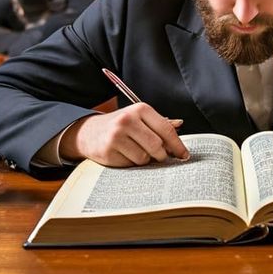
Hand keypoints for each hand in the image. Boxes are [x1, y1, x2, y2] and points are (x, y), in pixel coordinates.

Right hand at [58, 103, 189, 166]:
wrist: (88, 132)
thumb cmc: (119, 126)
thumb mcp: (138, 118)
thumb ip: (159, 122)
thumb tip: (179, 125)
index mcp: (140, 109)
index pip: (166, 130)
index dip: (178, 145)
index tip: (184, 155)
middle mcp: (127, 120)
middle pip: (157, 146)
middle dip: (161, 155)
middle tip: (160, 157)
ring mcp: (116, 136)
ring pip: (144, 158)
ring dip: (145, 160)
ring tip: (137, 152)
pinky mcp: (108, 151)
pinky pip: (130, 164)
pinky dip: (131, 163)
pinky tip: (124, 155)